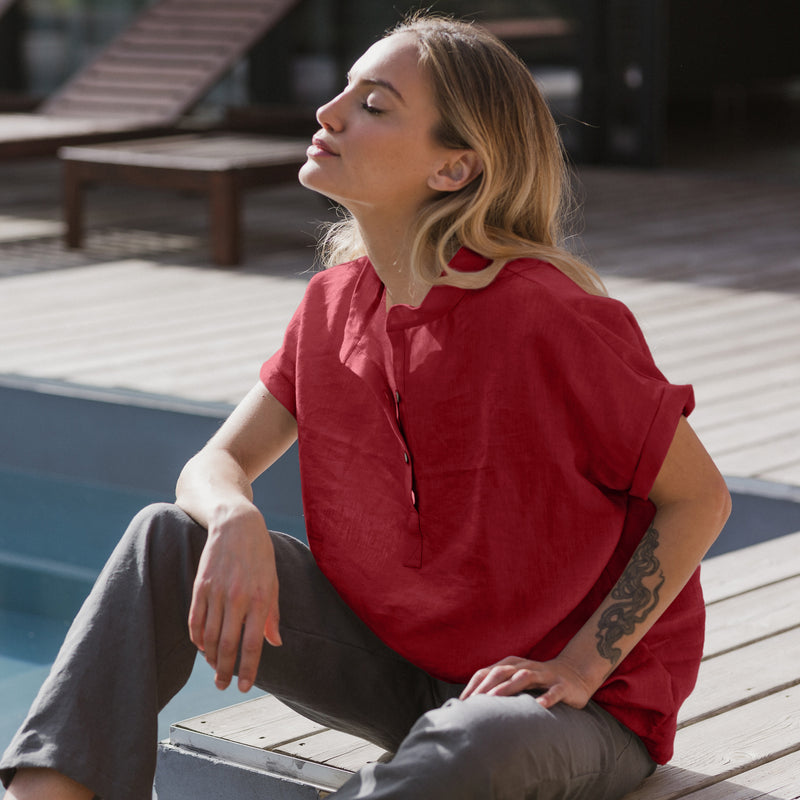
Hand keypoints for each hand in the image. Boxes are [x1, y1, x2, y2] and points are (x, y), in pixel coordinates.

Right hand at [188, 504, 281, 692]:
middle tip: (223, 686)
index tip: (243, 687)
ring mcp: (216, 591)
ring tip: (215, 668)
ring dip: (211, 657)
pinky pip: (195, 620)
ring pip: (209, 636)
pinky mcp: (200, 586)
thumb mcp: (273, 581)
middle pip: (228, 645)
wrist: (236, 524)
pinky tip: (202, 647)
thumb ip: (272, 614)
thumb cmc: (259, 554)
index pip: (252, 643)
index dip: (247, 669)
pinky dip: (197, 638)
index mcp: (260, 598)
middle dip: (225, 670)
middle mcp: (237, 597)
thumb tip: (275, 643)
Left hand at [459, 655, 594, 709]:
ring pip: (524, 677)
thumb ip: (497, 688)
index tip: (462, 702)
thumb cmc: (538, 681)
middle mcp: (526, 667)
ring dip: (508, 687)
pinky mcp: (562, 685)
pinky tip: (540, 706)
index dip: (474, 685)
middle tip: (473, 702)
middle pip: (502, 672)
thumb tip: (471, 705)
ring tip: (495, 699)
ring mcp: (544, 674)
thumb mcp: (516, 681)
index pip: (487, 672)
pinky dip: (547, 697)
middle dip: (486, 686)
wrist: (574, 674)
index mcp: (512, 665)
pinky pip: (554, 691)